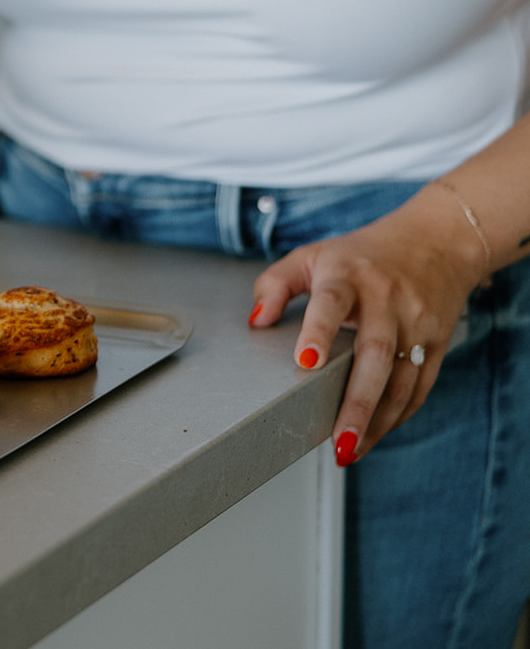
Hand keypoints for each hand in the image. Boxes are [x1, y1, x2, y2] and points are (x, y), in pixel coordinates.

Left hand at [249, 184, 485, 465]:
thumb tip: (256, 321)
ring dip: (377, 421)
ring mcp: (416, 322)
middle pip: (375, 354)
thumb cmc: (362, 255)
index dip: (318, 331)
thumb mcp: (312, 256)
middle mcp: (386, 299)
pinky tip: (375, 434)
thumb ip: (276, 284)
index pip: (331, 303)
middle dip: (356, 402)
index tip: (306, 361)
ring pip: (402, 379)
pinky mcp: (436, 342)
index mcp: (348, 275)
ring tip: (350, 450)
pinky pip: (420, 386)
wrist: (437, 241)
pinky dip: (398, 415)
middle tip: (337, 441)